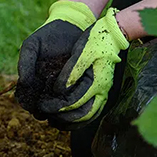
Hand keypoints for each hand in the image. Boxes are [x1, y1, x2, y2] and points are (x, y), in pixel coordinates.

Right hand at [15, 0, 95, 117]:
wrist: (70, 27)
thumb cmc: (47, 36)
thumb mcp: (31, 46)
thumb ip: (24, 63)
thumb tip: (22, 84)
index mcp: (35, 83)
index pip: (29, 101)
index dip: (30, 105)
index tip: (32, 105)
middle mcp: (49, 90)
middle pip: (45, 109)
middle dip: (46, 111)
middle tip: (49, 109)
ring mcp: (64, 89)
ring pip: (60, 108)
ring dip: (60, 110)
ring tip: (60, 106)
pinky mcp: (80, 85)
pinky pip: (77, 99)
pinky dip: (75, 102)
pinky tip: (73, 98)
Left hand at [38, 7, 129, 127]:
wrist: (113, 34)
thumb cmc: (96, 40)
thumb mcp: (82, 52)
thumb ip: (71, 72)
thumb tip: (60, 90)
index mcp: (97, 82)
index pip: (74, 102)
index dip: (57, 106)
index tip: (43, 104)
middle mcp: (103, 91)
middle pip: (82, 115)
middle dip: (62, 118)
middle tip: (46, 116)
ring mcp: (104, 93)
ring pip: (88, 117)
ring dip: (71, 122)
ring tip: (53, 122)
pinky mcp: (102, 92)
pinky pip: (92, 112)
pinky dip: (79, 119)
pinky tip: (66, 119)